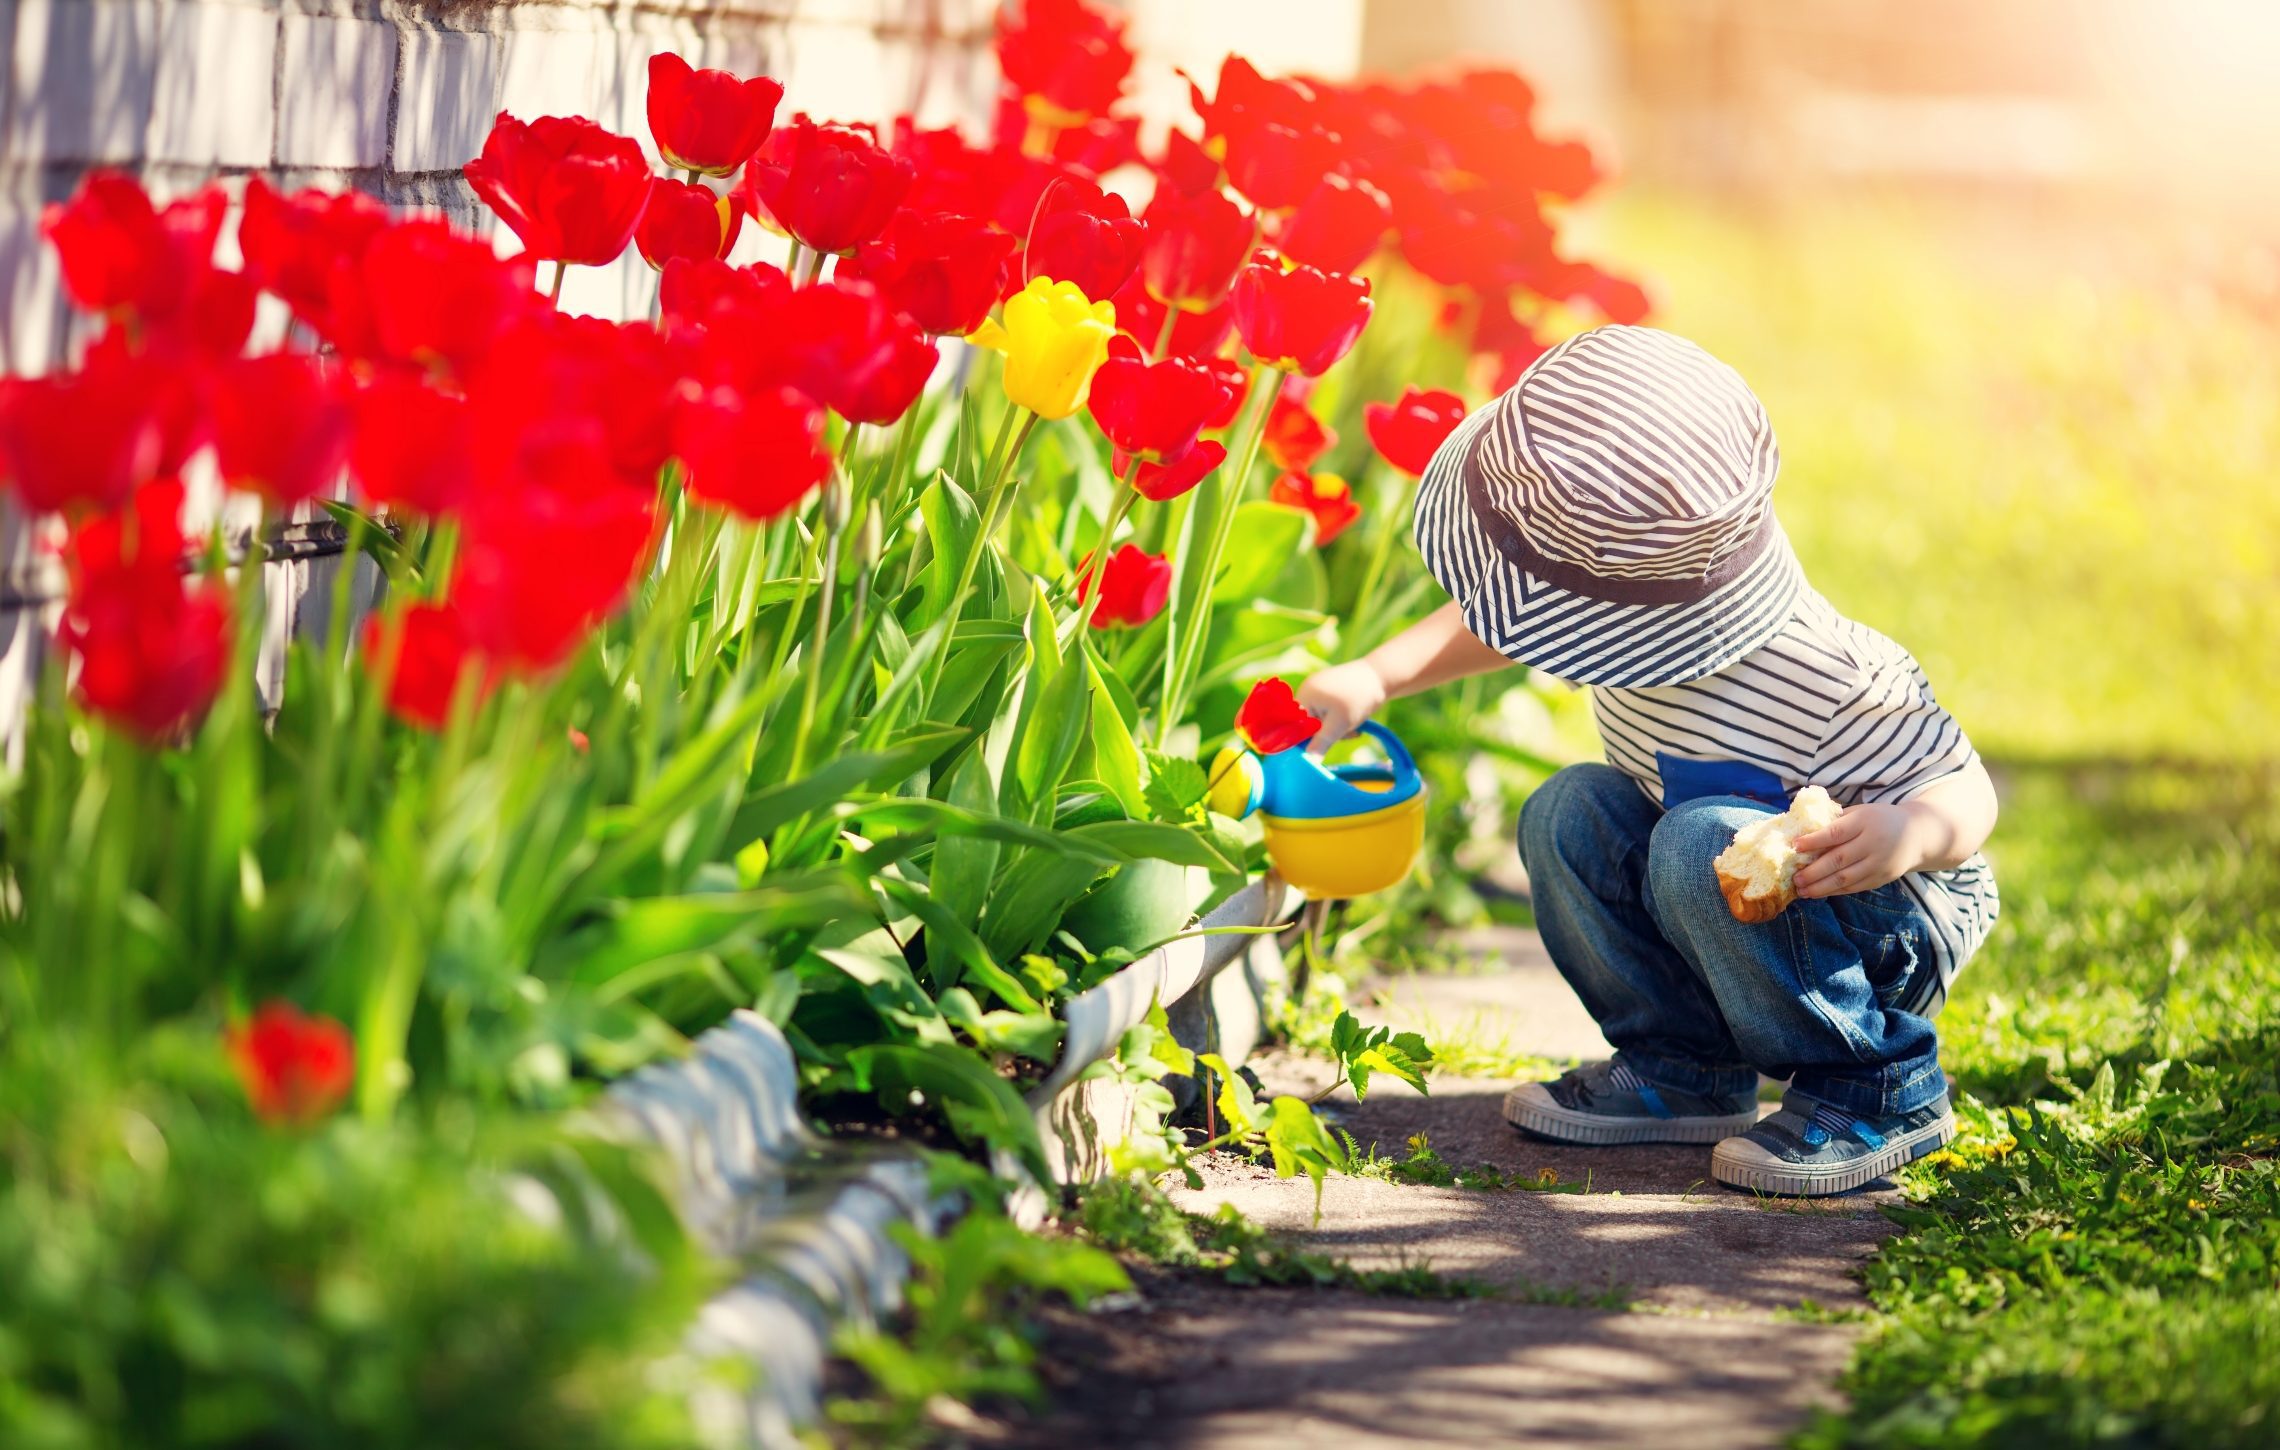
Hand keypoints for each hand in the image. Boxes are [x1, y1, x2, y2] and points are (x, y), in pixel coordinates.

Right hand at [1296, 658, 1387, 753]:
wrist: (1381, 676)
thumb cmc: (1359, 697)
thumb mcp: (1340, 723)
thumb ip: (1322, 742)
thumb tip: (1308, 762)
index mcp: (1304, 695)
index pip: (1296, 726)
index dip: (1307, 740)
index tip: (1321, 750)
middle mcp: (1307, 691)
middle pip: (1308, 724)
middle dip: (1326, 733)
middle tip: (1346, 733)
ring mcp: (1318, 690)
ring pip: (1320, 720)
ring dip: (1335, 728)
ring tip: (1353, 726)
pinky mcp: (1328, 692)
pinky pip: (1327, 713)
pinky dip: (1339, 720)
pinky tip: (1352, 722)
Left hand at [1791, 803, 1927, 897]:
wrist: (1917, 834)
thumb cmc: (1878, 819)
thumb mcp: (1860, 812)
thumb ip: (1836, 821)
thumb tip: (1801, 830)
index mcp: (1865, 821)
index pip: (1836, 832)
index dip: (1814, 841)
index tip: (1794, 846)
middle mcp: (1873, 843)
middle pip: (1839, 860)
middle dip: (1813, 871)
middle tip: (1794, 878)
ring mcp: (1879, 863)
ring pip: (1846, 879)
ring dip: (1820, 887)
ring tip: (1801, 890)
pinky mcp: (1882, 878)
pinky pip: (1855, 887)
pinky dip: (1834, 891)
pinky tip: (1818, 893)